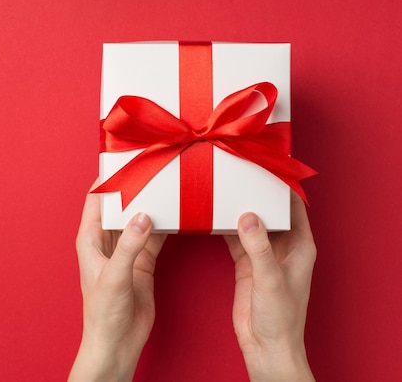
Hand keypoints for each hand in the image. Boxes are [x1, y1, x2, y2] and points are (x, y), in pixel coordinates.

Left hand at [69, 180, 166, 381]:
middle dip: (134, 189)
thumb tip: (143, 216)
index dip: (107, 180)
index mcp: (90, 240)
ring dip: (151, 206)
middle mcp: (107, 242)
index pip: (96, 200)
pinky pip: (154, 236)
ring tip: (167, 186)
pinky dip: (164, 225)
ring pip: (139, 219)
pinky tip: (176, 214)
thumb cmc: (103, 312)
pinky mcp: (143, 262)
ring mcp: (126, 251)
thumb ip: (130, 245)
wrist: (117, 341)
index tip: (124, 161)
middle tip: (152, 169)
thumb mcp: (115, 276)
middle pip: (120, 206)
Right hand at [225, 192, 315, 381]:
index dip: (282, 187)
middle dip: (256, 194)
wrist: (266, 346)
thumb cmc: (281, 317)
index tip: (264, 167)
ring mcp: (263, 254)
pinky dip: (224, 227)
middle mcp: (283, 247)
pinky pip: (235, 238)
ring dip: (238, 209)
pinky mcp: (246, 264)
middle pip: (270, 211)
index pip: (294, 207)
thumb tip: (247, 216)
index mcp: (300, 246)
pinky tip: (213, 216)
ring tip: (224, 190)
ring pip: (250, 223)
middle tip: (238, 174)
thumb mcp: (270, 279)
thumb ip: (259, 247)